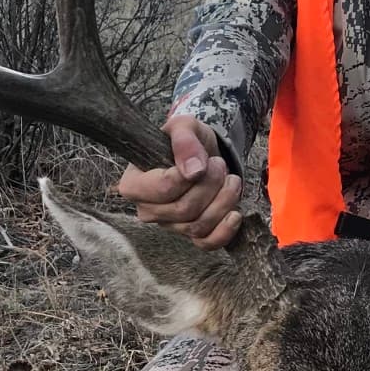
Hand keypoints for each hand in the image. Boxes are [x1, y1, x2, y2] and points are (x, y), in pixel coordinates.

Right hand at [115, 116, 242, 249]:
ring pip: (198, 225)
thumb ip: (184, 140)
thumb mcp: (184, 126)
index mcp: (134, 183)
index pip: (162, 189)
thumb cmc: (186, 141)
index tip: (204, 161)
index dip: (188, 177)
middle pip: (184, 209)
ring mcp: (169, 225)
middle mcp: (147, 209)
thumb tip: (194, 170)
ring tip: (231, 180)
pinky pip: (206, 244)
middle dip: (211, 185)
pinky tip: (235, 213)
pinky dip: (225, 231)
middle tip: (220, 165)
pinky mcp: (190, 235)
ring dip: (223, 201)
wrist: (202, 156)